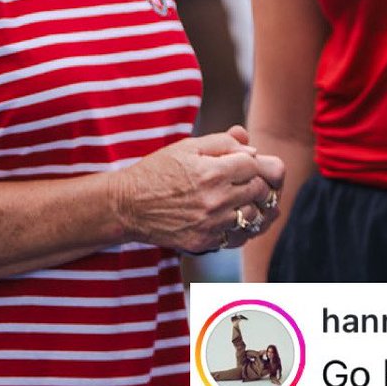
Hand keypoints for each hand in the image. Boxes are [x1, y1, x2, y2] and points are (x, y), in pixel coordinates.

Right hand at [108, 130, 283, 253]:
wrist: (128, 206)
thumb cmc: (158, 170)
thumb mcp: (188, 146)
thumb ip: (223, 143)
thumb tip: (251, 150)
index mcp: (212, 172)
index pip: (254, 166)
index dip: (252, 162)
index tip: (243, 164)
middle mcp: (215, 200)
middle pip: (259, 191)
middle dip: (257, 182)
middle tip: (248, 181)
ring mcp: (210, 224)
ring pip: (252, 216)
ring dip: (252, 206)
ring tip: (243, 199)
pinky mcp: (204, 242)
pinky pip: (237, 237)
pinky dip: (241, 228)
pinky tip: (233, 218)